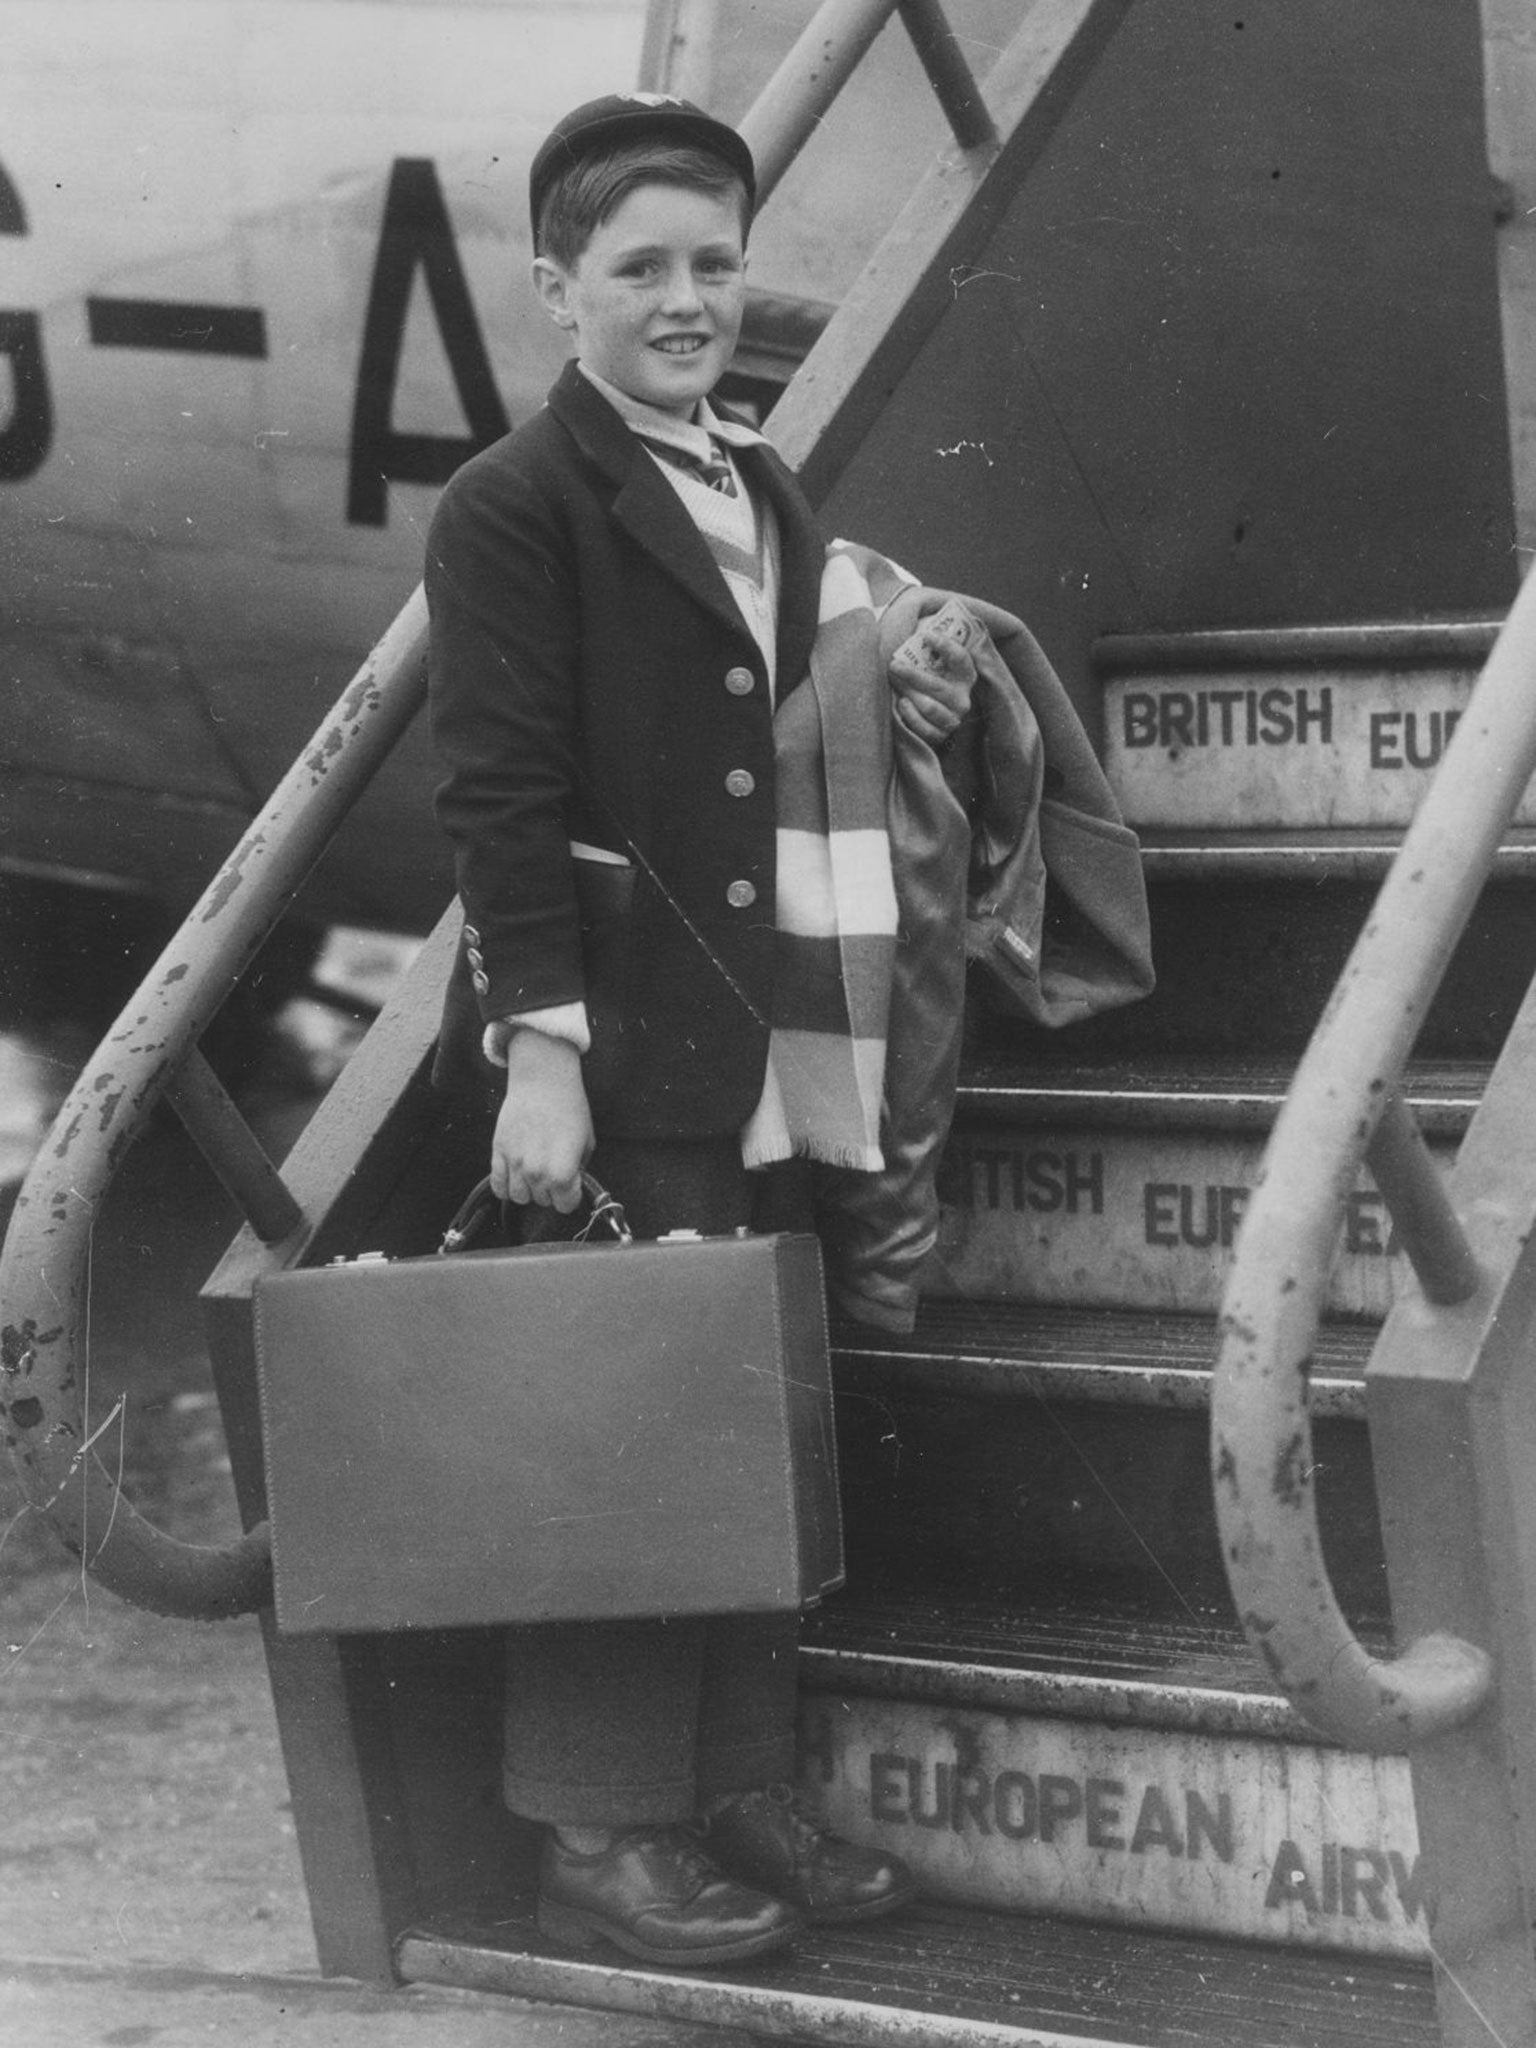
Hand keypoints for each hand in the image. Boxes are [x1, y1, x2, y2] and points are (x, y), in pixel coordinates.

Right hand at [490, 1030, 593, 1211]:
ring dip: (529, 1189)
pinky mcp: (498, 1152)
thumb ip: (578, 1170)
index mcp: (561, 1173)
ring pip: (519, 1197)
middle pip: (542, 1201)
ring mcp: (514, 1164)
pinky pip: (497, 1185)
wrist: (543, 1082)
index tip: (571, 1184)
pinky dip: (506, 1186)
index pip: (565, 1206)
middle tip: (554, 1168)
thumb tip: (571, 1183)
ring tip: (536, 1171)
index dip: (570, 1196)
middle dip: (551, 1190)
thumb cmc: (570, 1109)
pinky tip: (516, 1175)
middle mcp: (536, 1173)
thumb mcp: (587, 1142)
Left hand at [888, 601, 976, 744]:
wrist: (917, 709)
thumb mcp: (927, 654)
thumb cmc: (922, 674)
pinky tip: (901, 704)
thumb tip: (918, 621)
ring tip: (895, 684)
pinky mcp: (940, 736)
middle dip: (915, 676)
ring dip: (910, 695)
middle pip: (939, 687)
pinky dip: (910, 717)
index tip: (926, 635)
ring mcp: (953, 718)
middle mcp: (962, 697)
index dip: (945, 646)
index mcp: (964, 674)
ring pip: (931, 708)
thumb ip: (926, 637)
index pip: (960, 658)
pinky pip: (926, 729)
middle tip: (893, 665)